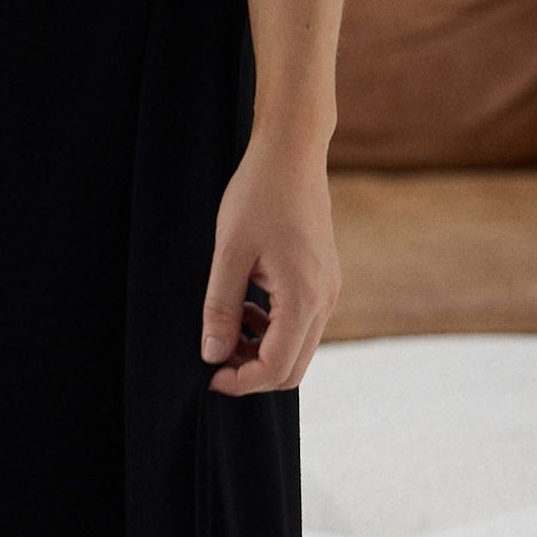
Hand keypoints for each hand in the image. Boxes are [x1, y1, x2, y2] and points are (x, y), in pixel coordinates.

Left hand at [198, 130, 340, 395]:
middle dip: (251, 373)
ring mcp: (329, 292)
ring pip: (298, 349)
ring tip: (225, 328)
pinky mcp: (324, 281)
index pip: (276, 368)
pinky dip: (273, 330)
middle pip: (292, 369)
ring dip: (261, 351)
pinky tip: (246, 308)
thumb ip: (221, 308)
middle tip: (213, 357)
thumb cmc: (258, 196)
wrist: (291, 155)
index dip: (240, 381)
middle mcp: (325, 301)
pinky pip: (302, 325)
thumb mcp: (229, 252)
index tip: (207, 374)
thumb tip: (212, 354)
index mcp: (303, 297)